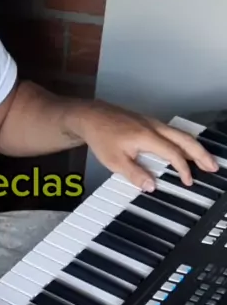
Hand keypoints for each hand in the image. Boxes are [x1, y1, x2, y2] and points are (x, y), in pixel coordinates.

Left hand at [75, 100, 218, 190]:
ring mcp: (153, 123)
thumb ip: (135, 174)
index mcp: (147, 136)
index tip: (188, 181)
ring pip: (181, 134)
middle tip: (212, 166)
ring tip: (205, 160)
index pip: (173, 153)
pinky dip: (184, 142)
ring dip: (195, 147)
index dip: (183, 168)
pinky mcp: (150, 124)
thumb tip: (152, 186)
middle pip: (185, 139)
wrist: (92, 117)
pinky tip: (186, 150)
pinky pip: (173, 133)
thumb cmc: (102, 137)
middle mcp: (154, 127)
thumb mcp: (114, 161)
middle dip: (201, 154)